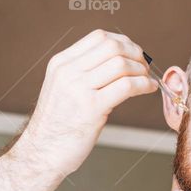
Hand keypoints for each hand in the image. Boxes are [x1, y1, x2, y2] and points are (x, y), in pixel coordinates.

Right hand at [15, 29, 156, 175]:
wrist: (41, 153)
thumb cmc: (56, 126)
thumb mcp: (62, 89)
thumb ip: (83, 73)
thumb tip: (118, 62)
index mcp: (61, 64)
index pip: (98, 37)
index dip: (123, 42)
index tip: (134, 54)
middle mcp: (68, 72)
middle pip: (112, 46)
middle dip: (135, 54)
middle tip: (144, 67)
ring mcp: (79, 89)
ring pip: (121, 64)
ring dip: (141, 70)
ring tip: (146, 80)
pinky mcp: (91, 108)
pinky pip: (126, 86)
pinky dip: (144, 85)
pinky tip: (148, 89)